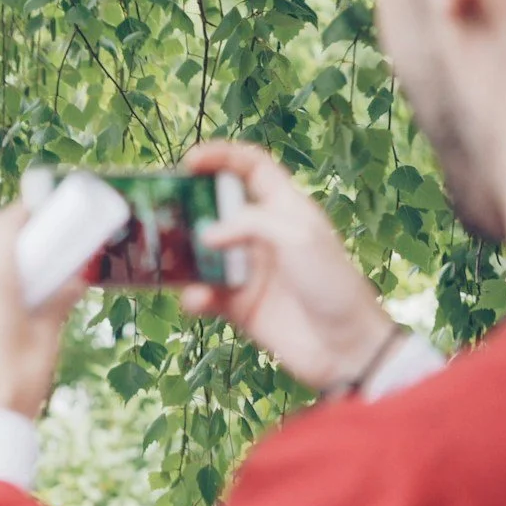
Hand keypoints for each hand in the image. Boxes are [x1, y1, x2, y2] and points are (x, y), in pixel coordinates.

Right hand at [179, 140, 394, 390]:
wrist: (344, 348)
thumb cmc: (332, 285)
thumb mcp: (298, 238)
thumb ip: (250, 224)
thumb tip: (205, 234)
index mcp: (286, 210)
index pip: (253, 169)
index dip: (224, 157)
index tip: (190, 161)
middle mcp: (263, 236)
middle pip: (217, 208)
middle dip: (189, 207)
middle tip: (161, 209)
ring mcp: (248, 271)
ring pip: (202, 253)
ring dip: (183, 255)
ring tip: (165, 257)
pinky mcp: (237, 305)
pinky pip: (203, 293)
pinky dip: (194, 295)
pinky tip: (197, 300)